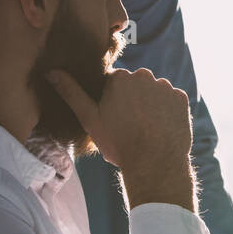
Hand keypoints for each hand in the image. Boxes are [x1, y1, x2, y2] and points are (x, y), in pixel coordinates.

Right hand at [46, 67, 193, 208]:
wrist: (155, 162)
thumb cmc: (119, 142)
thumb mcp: (89, 119)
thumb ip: (71, 92)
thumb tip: (51, 72)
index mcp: (120, 77)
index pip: (113, 84)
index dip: (111, 102)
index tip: (113, 119)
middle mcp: (144, 75)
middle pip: (135, 86)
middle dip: (132, 100)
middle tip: (129, 125)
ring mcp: (165, 86)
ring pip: (154, 93)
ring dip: (150, 105)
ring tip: (146, 129)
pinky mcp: (182, 99)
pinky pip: (171, 101)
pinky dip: (166, 111)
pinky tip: (160, 127)